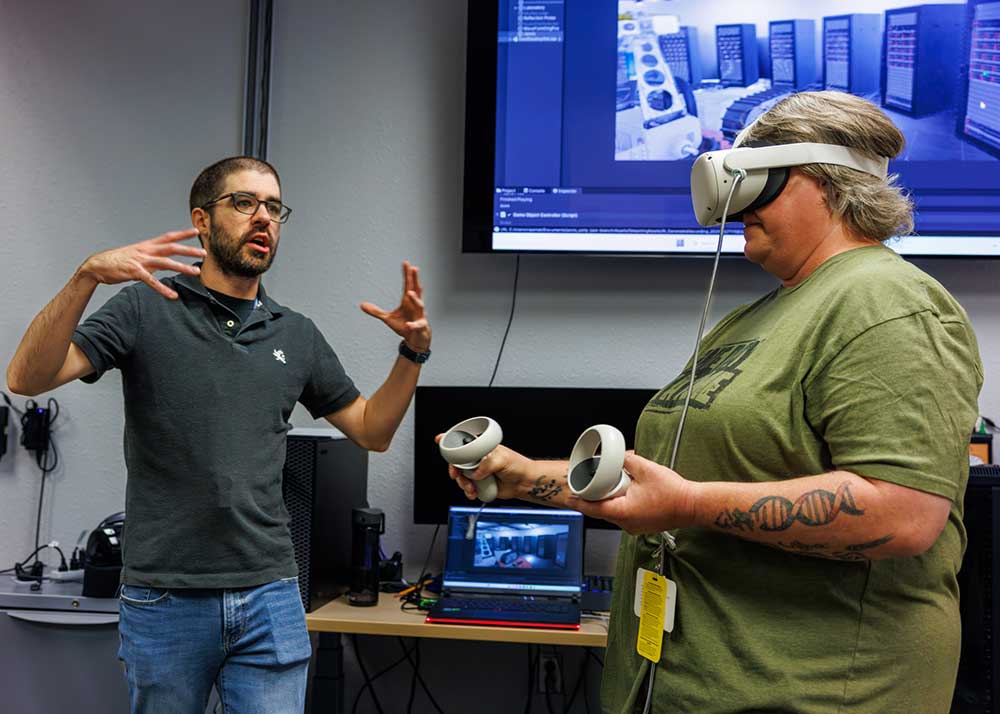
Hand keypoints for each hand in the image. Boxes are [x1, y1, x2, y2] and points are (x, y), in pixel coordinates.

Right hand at [78, 228, 204, 299]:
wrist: (97, 265)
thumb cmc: (117, 261)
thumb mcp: (136, 255)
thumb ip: (150, 258)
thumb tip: (162, 265)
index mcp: (146, 245)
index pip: (168, 237)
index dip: (182, 233)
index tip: (196, 231)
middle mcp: (145, 250)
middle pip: (171, 248)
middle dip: (189, 249)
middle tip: (204, 252)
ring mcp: (140, 261)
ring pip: (166, 263)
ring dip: (182, 267)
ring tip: (196, 272)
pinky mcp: (134, 272)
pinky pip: (152, 281)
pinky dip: (163, 289)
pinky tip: (173, 295)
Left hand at [360, 261, 430, 350]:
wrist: (417, 339)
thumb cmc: (404, 326)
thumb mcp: (388, 318)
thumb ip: (376, 311)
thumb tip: (361, 305)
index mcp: (407, 302)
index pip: (407, 285)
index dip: (407, 274)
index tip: (406, 263)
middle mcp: (415, 306)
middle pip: (416, 290)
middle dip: (415, 280)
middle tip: (414, 269)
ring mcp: (420, 316)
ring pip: (420, 305)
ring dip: (415, 299)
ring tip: (409, 293)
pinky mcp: (421, 327)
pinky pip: (418, 325)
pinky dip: (413, 325)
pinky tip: (409, 325)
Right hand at [434, 435, 530, 500]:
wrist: (523, 483)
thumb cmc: (517, 466)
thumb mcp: (502, 460)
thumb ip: (487, 465)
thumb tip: (475, 473)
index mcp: (482, 448)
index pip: (464, 442)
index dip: (450, 440)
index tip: (439, 440)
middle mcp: (478, 459)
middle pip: (457, 462)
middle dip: (454, 469)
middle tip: (456, 475)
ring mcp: (477, 472)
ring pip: (461, 477)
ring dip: (463, 484)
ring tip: (471, 488)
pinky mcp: (479, 484)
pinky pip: (467, 488)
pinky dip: (468, 492)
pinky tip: (474, 493)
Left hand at [571, 452, 697, 534]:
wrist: (693, 506)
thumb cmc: (673, 493)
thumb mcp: (646, 469)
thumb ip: (627, 460)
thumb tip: (619, 456)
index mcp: (623, 513)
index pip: (594, 509)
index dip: (579, 503)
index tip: (568, 499)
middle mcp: (627, 524)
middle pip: (602, 511)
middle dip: (593, 498)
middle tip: (585, 486)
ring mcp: (635, 527)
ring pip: (614, 513)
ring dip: (608, 501)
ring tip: (605, 486)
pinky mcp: (642, 525)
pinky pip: (625, 514)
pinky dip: (620, 504)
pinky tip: (623, 492)